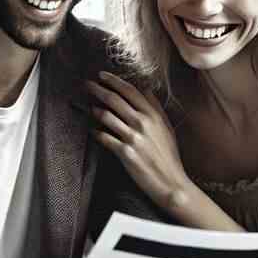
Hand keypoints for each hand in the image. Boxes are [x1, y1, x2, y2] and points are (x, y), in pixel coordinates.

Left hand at [86, 71, 190, 209]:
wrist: (171, 182)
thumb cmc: (169, 155)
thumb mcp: (166, 128)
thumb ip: (155, 108)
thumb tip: (146, 89)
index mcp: (153, 115)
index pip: (130, 91)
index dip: (114, 81)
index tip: (101, 75)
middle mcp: (143, 123)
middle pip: (115, 99)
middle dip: (98, 89)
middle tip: (87, 84)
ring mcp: (133, 137)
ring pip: (106, 116)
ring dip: (94, 110)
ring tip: (88, 107)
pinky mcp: (125, 153)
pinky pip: (104, 138)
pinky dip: (96, 133)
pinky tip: (92, 131)